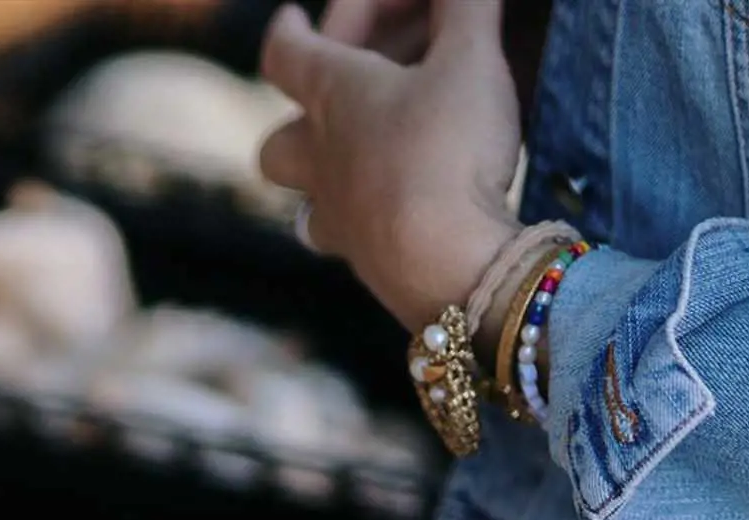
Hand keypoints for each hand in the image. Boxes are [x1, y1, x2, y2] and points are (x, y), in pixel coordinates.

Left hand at [257, 0, 524, 331]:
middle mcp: (319, 161)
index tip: (288, 18)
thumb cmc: (447, 150)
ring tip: (352, 162)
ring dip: (319, 176)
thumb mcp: (471, 60)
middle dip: (297, 116)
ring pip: (303, 199)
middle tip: (330, 98)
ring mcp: (336, 218)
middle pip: (277, 141)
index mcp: (333, 97)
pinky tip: (387, 214)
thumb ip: (466, 9)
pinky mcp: (364, 262)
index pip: (286, 54)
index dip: (287, 31)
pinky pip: (345, 239)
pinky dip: (359, 220)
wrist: (446, 265)